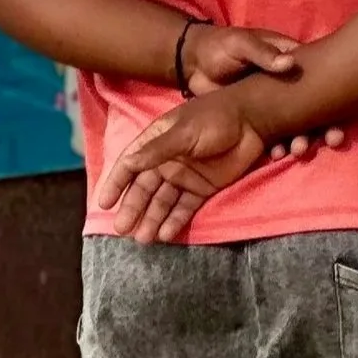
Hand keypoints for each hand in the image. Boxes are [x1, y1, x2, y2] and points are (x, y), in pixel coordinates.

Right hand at [97, 90, 270, 243]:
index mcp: (156, 143)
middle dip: (133, 209)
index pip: (130, 165)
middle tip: (122, 230)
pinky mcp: (203, 188)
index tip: (104, 204)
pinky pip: (184, 207)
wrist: (253, 120)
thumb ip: (158, 150)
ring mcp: (184, 176)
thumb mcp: (184, 132)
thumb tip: (129, 163)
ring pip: (162, 202)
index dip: (116, 183)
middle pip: (144, 189)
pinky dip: (175, 220)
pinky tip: (166, 234)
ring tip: (143, 239)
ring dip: (152, 219)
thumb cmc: (215, 118)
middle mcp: (166, 162)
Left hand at [182, 33, 342, 157]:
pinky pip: (274, 136)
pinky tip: (276, 155)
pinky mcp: (258, 121)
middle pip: (315, 107)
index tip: (339, 115)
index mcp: (289, 61)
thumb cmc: (221, 47)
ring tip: (300, 150)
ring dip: (304, 139)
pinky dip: (279, 146)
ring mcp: (274, 106)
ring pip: (298, 125)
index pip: (319, 79)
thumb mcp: (240, 44)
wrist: (193, 64)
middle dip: (325, 126)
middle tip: (332, 139)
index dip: (333, 97)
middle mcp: (289, 85)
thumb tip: (290, 63)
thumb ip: (263, 53)